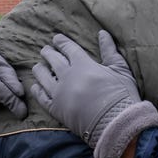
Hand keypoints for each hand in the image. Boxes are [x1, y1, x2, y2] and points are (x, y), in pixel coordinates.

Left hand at [31, 31, 157, 157]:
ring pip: (42, 77)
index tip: (56, 39)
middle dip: (48, 53)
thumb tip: (102, 33)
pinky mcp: (56, 109)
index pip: (68, 48)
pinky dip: (37, 90)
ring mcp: (59, 93)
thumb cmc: (121, 95)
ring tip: (38, 66)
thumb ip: (109, 51)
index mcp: (82, 64)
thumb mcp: (120, 69)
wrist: (116, 123)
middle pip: (52, 60)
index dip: (61, 42)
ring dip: (39, 69)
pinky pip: (41, 97)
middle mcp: (67, 76)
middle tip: (45, 50)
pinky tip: (36, 86)